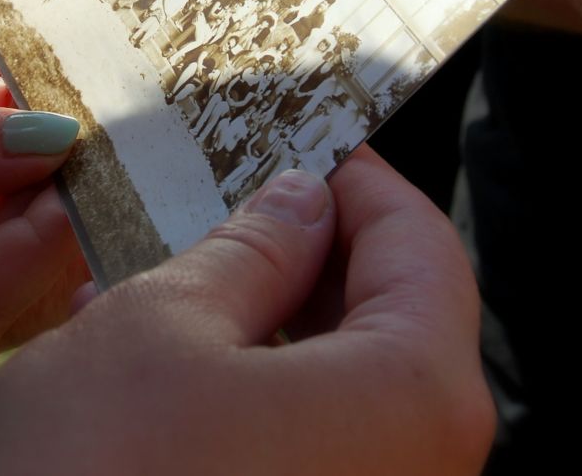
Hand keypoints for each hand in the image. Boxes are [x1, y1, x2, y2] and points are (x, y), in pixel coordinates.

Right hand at [0, 147, 494, 474]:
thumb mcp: (159, 328)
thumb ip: (248, 251)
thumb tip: (298, 203)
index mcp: (415, 395)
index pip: (420, 245)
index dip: (356, 178)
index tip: (294, 138)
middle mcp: (422, 470)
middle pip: (391, 319)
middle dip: (305, 249)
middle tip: (219, 198)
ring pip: (342, 388)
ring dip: (263, 322)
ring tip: (167, 276)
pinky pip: (307, 449)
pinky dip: (251, 397)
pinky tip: (163, 370)